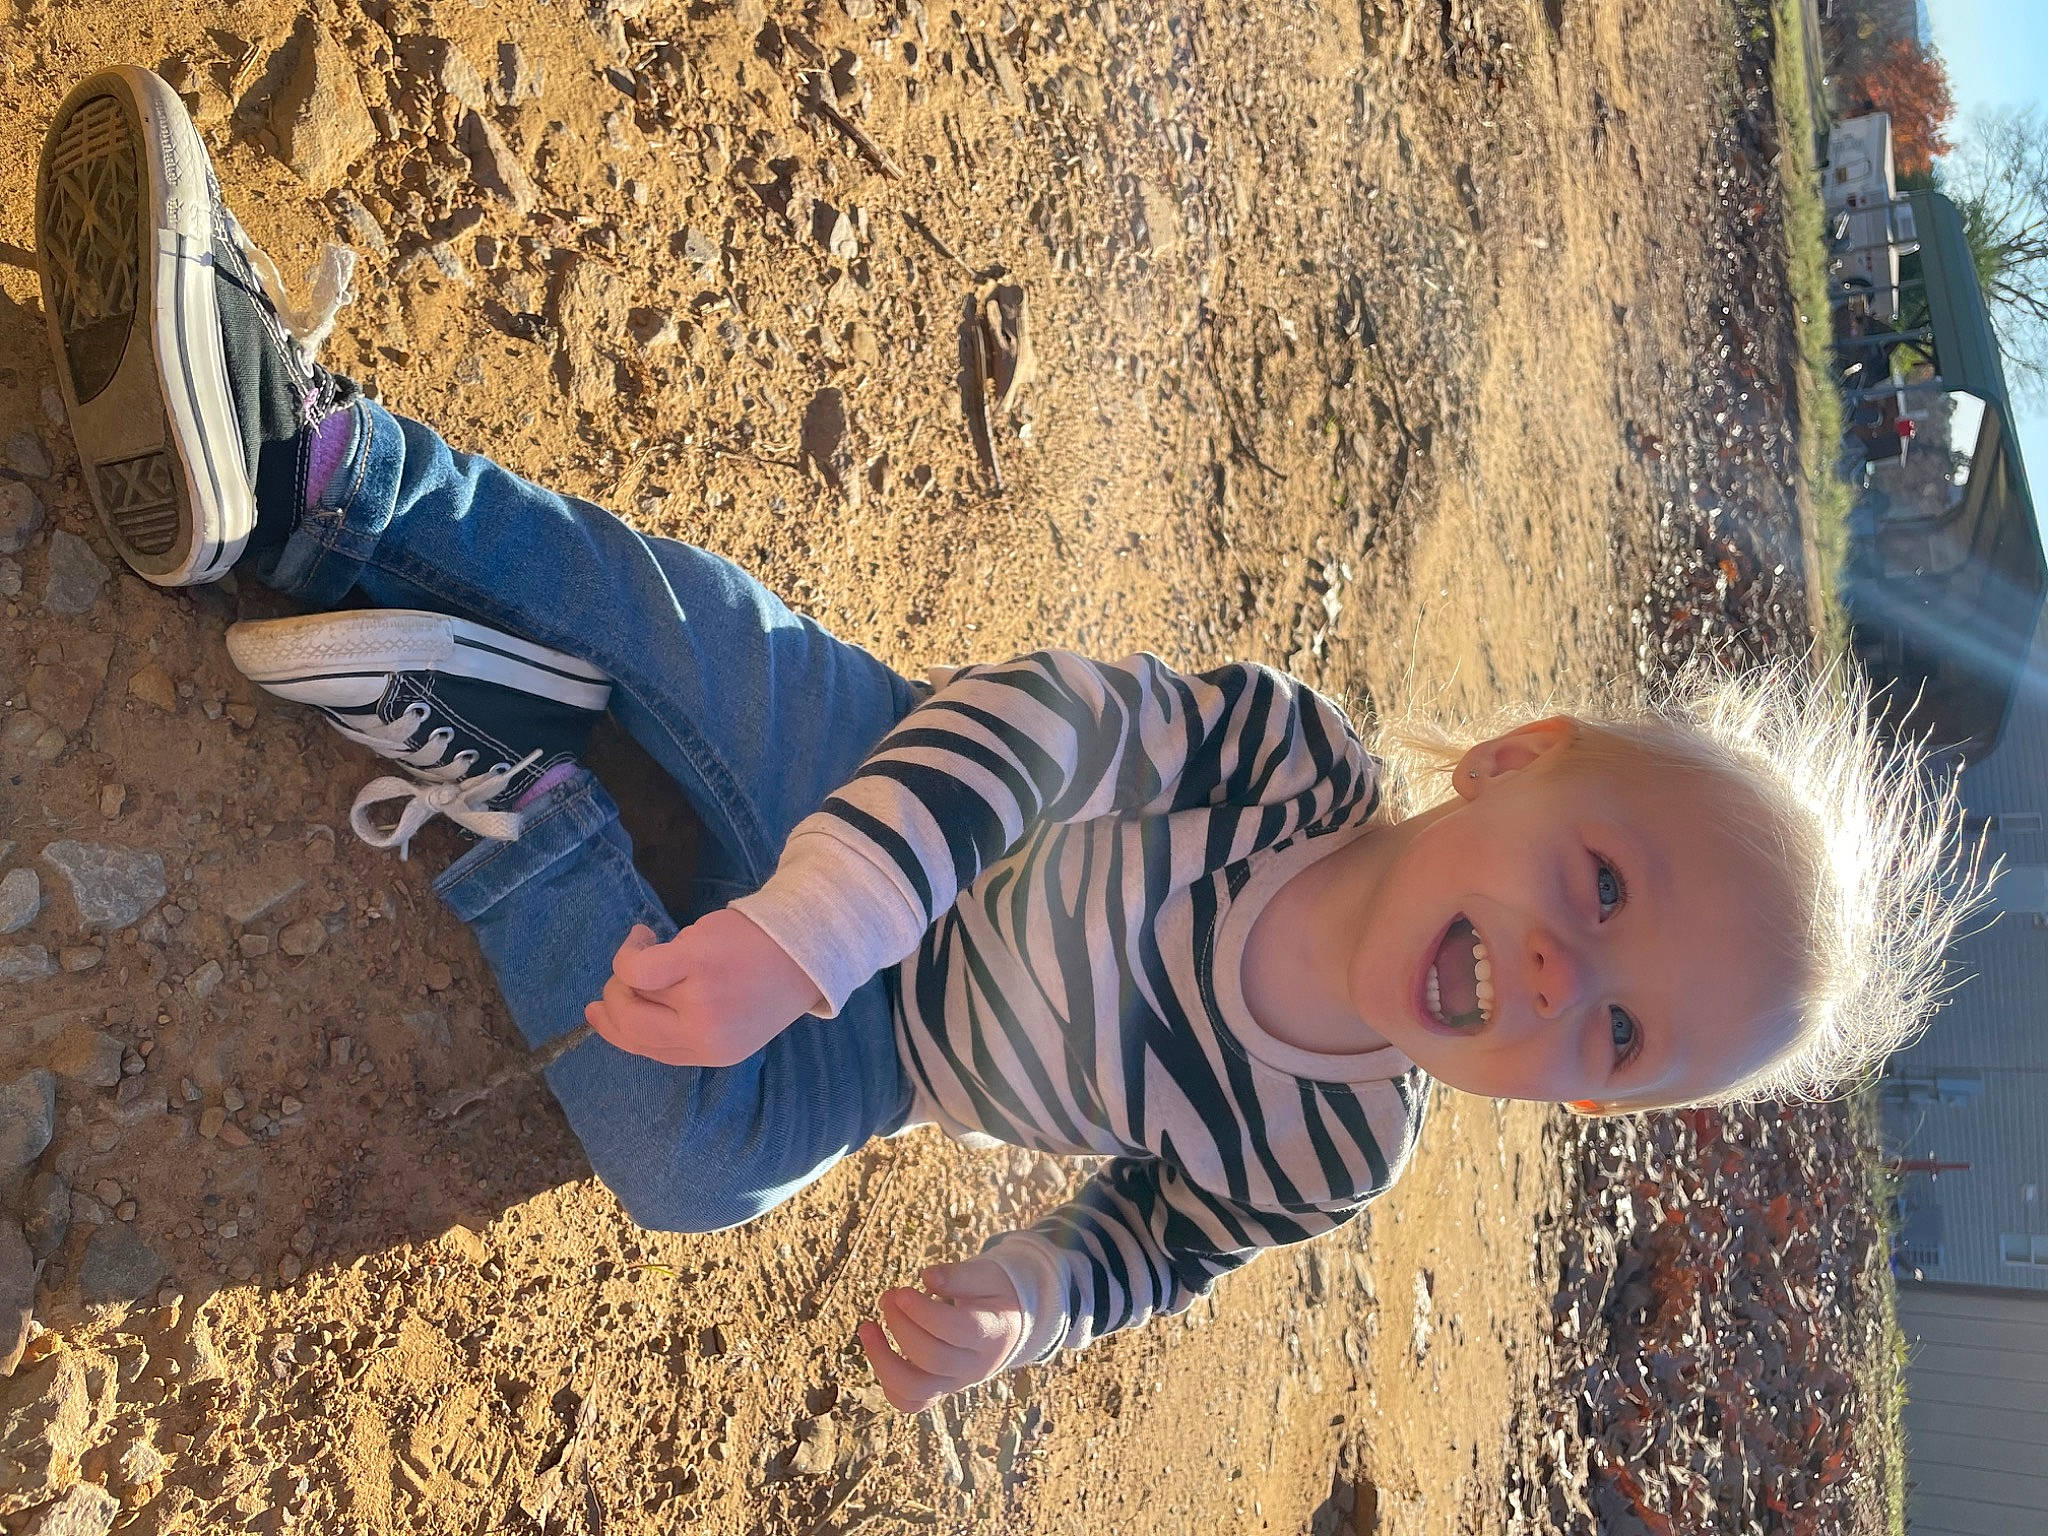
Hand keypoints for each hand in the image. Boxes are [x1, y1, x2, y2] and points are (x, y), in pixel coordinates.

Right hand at [583, 912, 823, 1066]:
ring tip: (643, 945)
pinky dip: (630, 950)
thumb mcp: (734, 1019)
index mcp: (713, 1053)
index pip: (646, 1049)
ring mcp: (700, 1001)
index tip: (594, 1011)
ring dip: (625, 967)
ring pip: (632, 992)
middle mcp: (704, 1035)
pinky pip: (636, 968)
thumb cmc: (768, 976)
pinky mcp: (695, 963)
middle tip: (623, 973)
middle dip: (613, 1000)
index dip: (613, 1031)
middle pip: (630, 1026)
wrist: (809, 944)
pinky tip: (643, 936)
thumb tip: (620, 1014)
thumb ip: (686, 1025)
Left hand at [858, 1258, 1026, 1411]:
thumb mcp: (987, 1276)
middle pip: (933, 1359)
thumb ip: (959, 1276)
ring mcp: (956, 1384)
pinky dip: (888, 1384)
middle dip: (901, 1326)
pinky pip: (910, 1402)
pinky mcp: (939, 1391)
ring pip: (916, 1389)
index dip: (924, 1312)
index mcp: (994, 1335)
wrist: (1006, 1326)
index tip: (901, 1292)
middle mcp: (976, 1366)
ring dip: (883, 1360)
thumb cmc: (993, 1294)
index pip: (956, 1330)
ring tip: (867, 1328)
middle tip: (888, 1296)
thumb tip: (927, 1277)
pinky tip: (878, 1351)